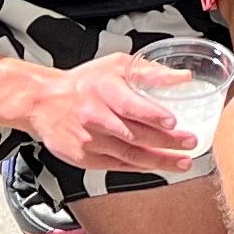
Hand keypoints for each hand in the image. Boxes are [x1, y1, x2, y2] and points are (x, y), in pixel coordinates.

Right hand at [0, 51, 199, 176]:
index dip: (153, 115)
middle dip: (166, 142)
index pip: (130, 105)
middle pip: (135, 134)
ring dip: (159, 160)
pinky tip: (158, 167)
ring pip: (129, 154)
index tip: (173, 122)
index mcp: (102, 90)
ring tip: (183, 162)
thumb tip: (183, 77)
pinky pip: (119, 165)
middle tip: (190, 143)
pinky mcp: (85, 158)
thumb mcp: (114, 66)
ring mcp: (89, 140)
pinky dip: (140, 167)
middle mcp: (94, 116)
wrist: (43, 103)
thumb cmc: (83, 82)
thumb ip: (149, 71)